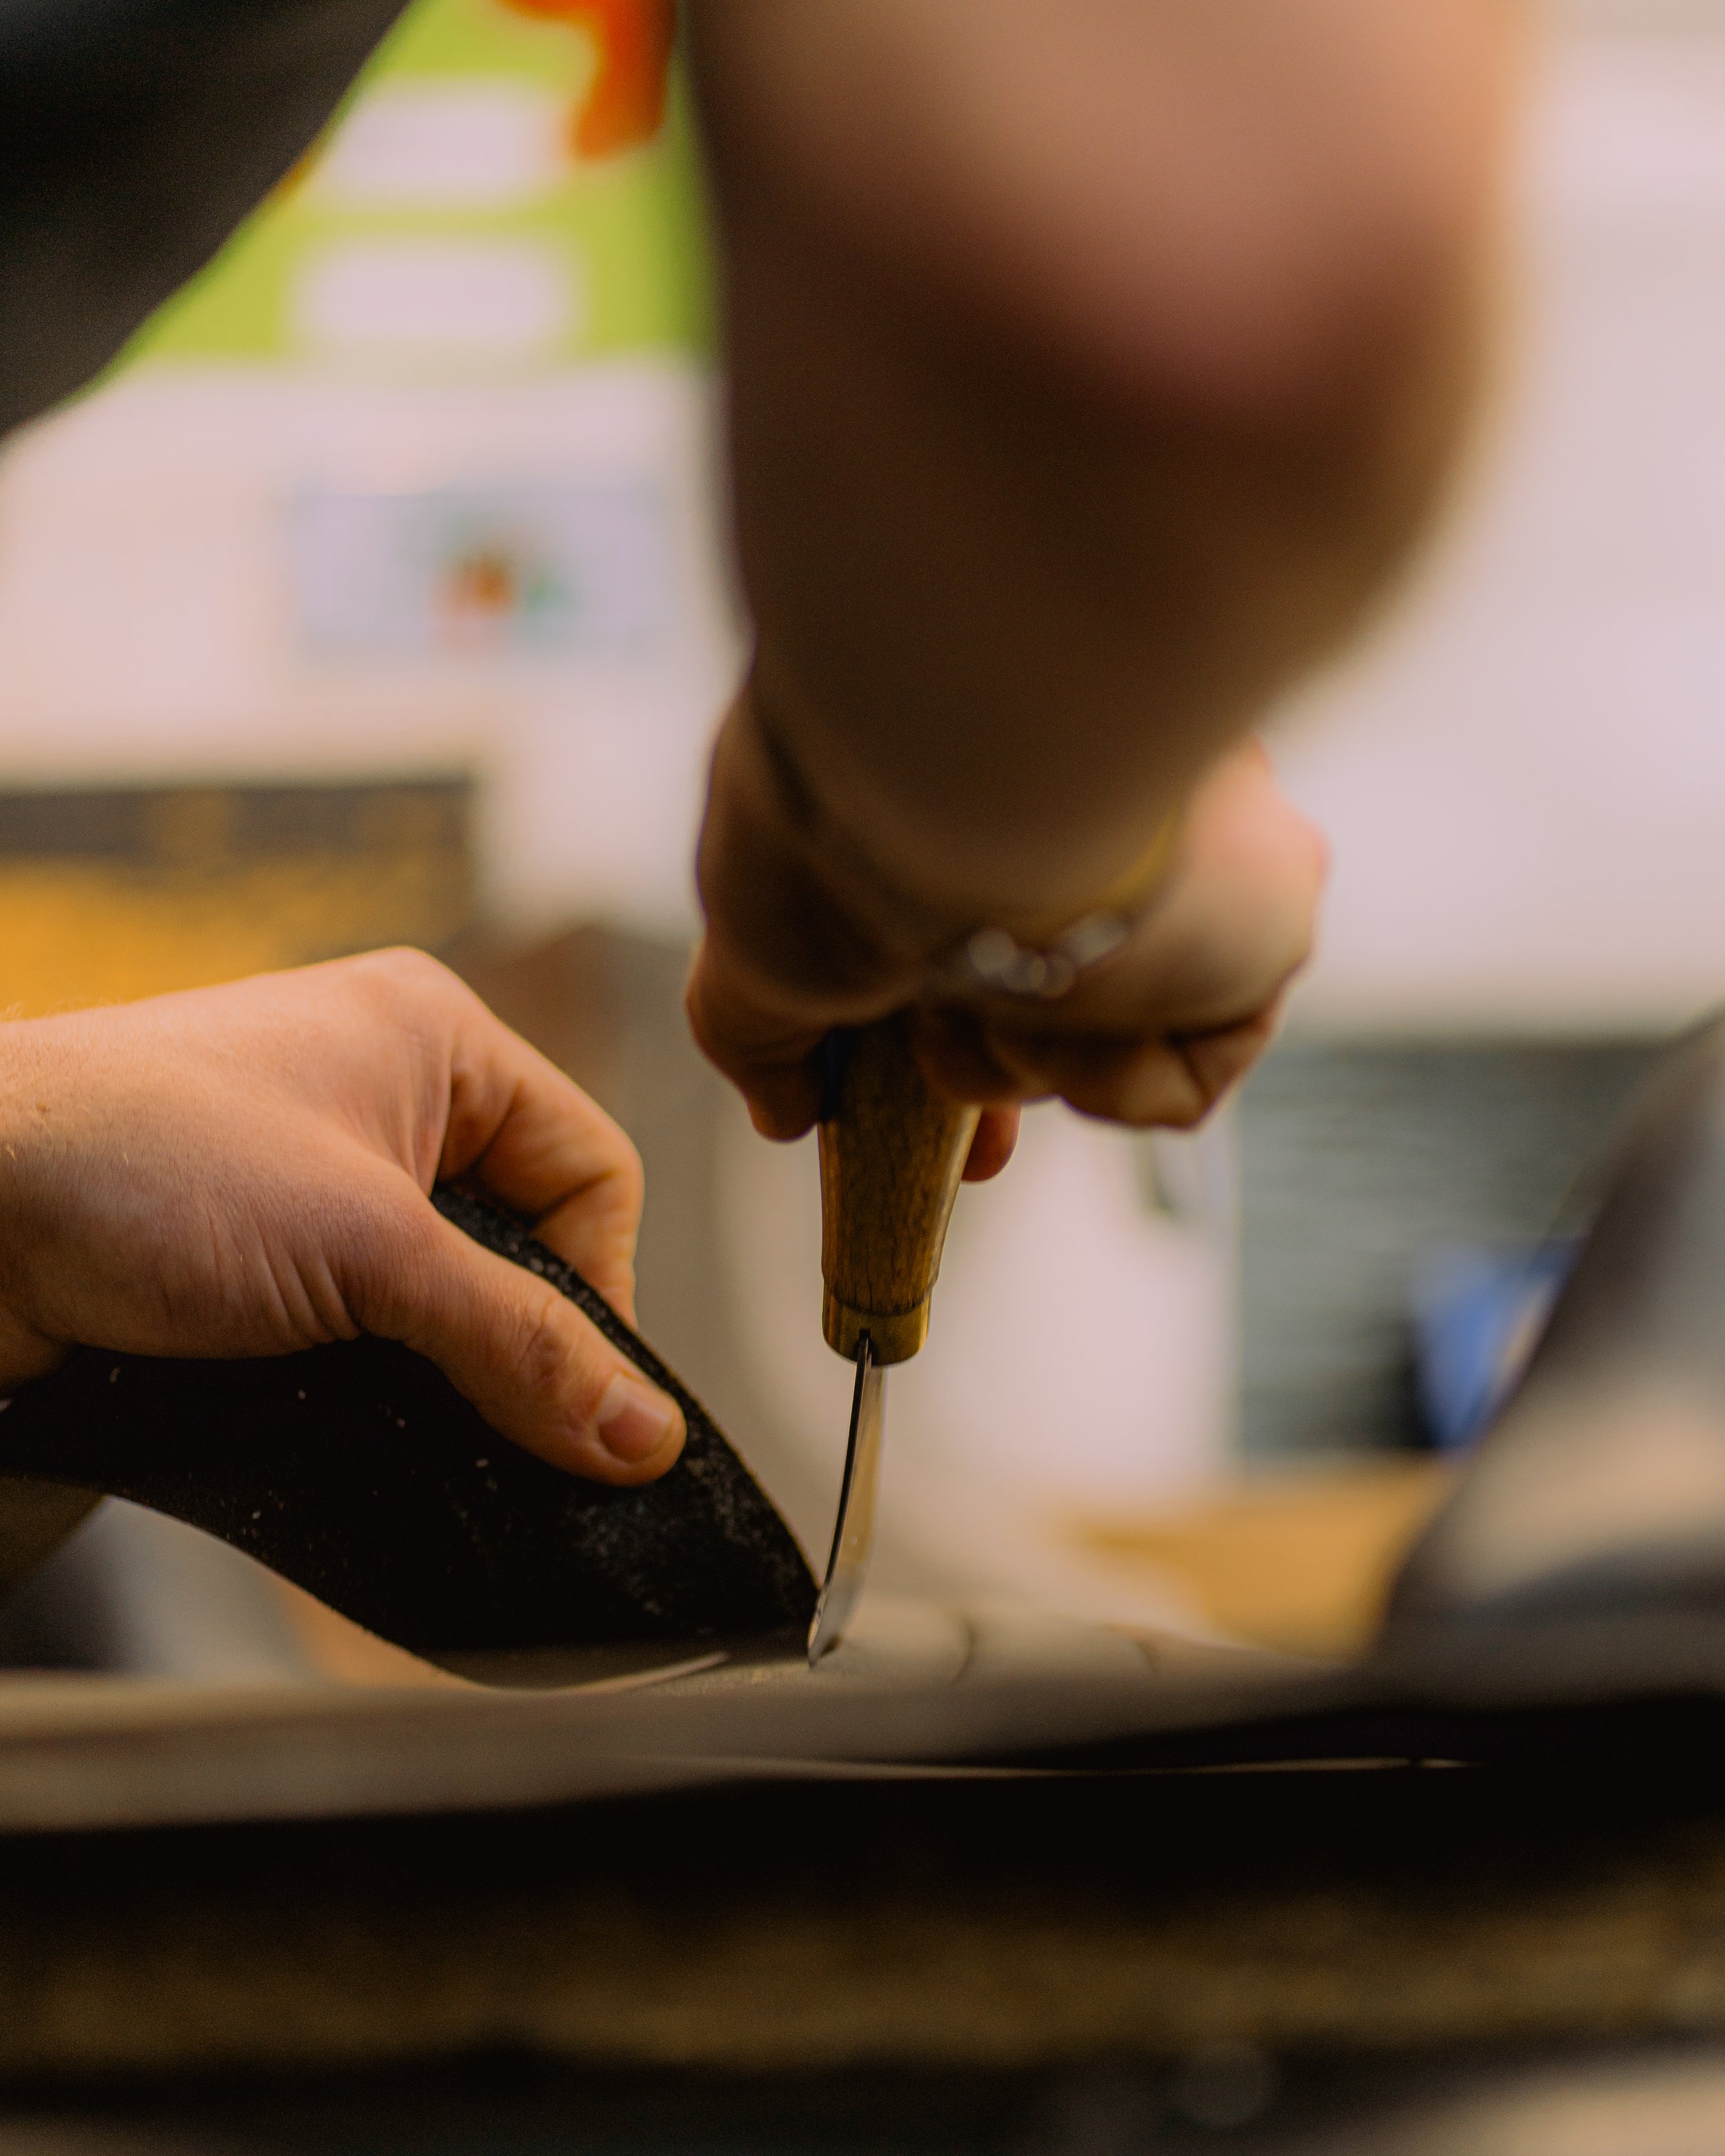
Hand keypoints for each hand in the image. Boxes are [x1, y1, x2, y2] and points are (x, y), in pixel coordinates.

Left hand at [0, 950, 683, 1484]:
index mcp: (436, 1037)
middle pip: (519, 1242)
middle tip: (504, 1426)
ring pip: (439, 1295)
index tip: (580, 1397)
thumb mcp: (370, 1256)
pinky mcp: (252, 1250)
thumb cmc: (139, 1163)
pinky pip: (360, 1325)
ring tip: (411, 1424)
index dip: (601, 1286)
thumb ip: (519, 1347)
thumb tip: (643, 1435)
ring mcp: (312, 1173)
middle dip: (510, 1338)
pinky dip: (369, 1382)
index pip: (589, 1170)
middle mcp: (383, 1094)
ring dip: (433, 1370)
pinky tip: (349, 1423)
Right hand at [686, 698, 1324, 1168]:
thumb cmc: (834, 835)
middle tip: (973, 1152)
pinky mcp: (1270, 919)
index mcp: (990, 787)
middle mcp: (1107, 800)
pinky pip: (1180, 1078)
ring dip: (1018, 1057)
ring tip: (989, 991)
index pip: (991, 932)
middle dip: (996, 1076)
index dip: (946, 1040)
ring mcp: (1197, 854)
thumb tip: (784, 1116)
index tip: (921, 1116)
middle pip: (1058, 998)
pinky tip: (1075, 1004)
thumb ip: (759, 1035)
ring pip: (1107, 1035)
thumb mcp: (754, 939)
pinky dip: (1102, 1078)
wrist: (957, 785)